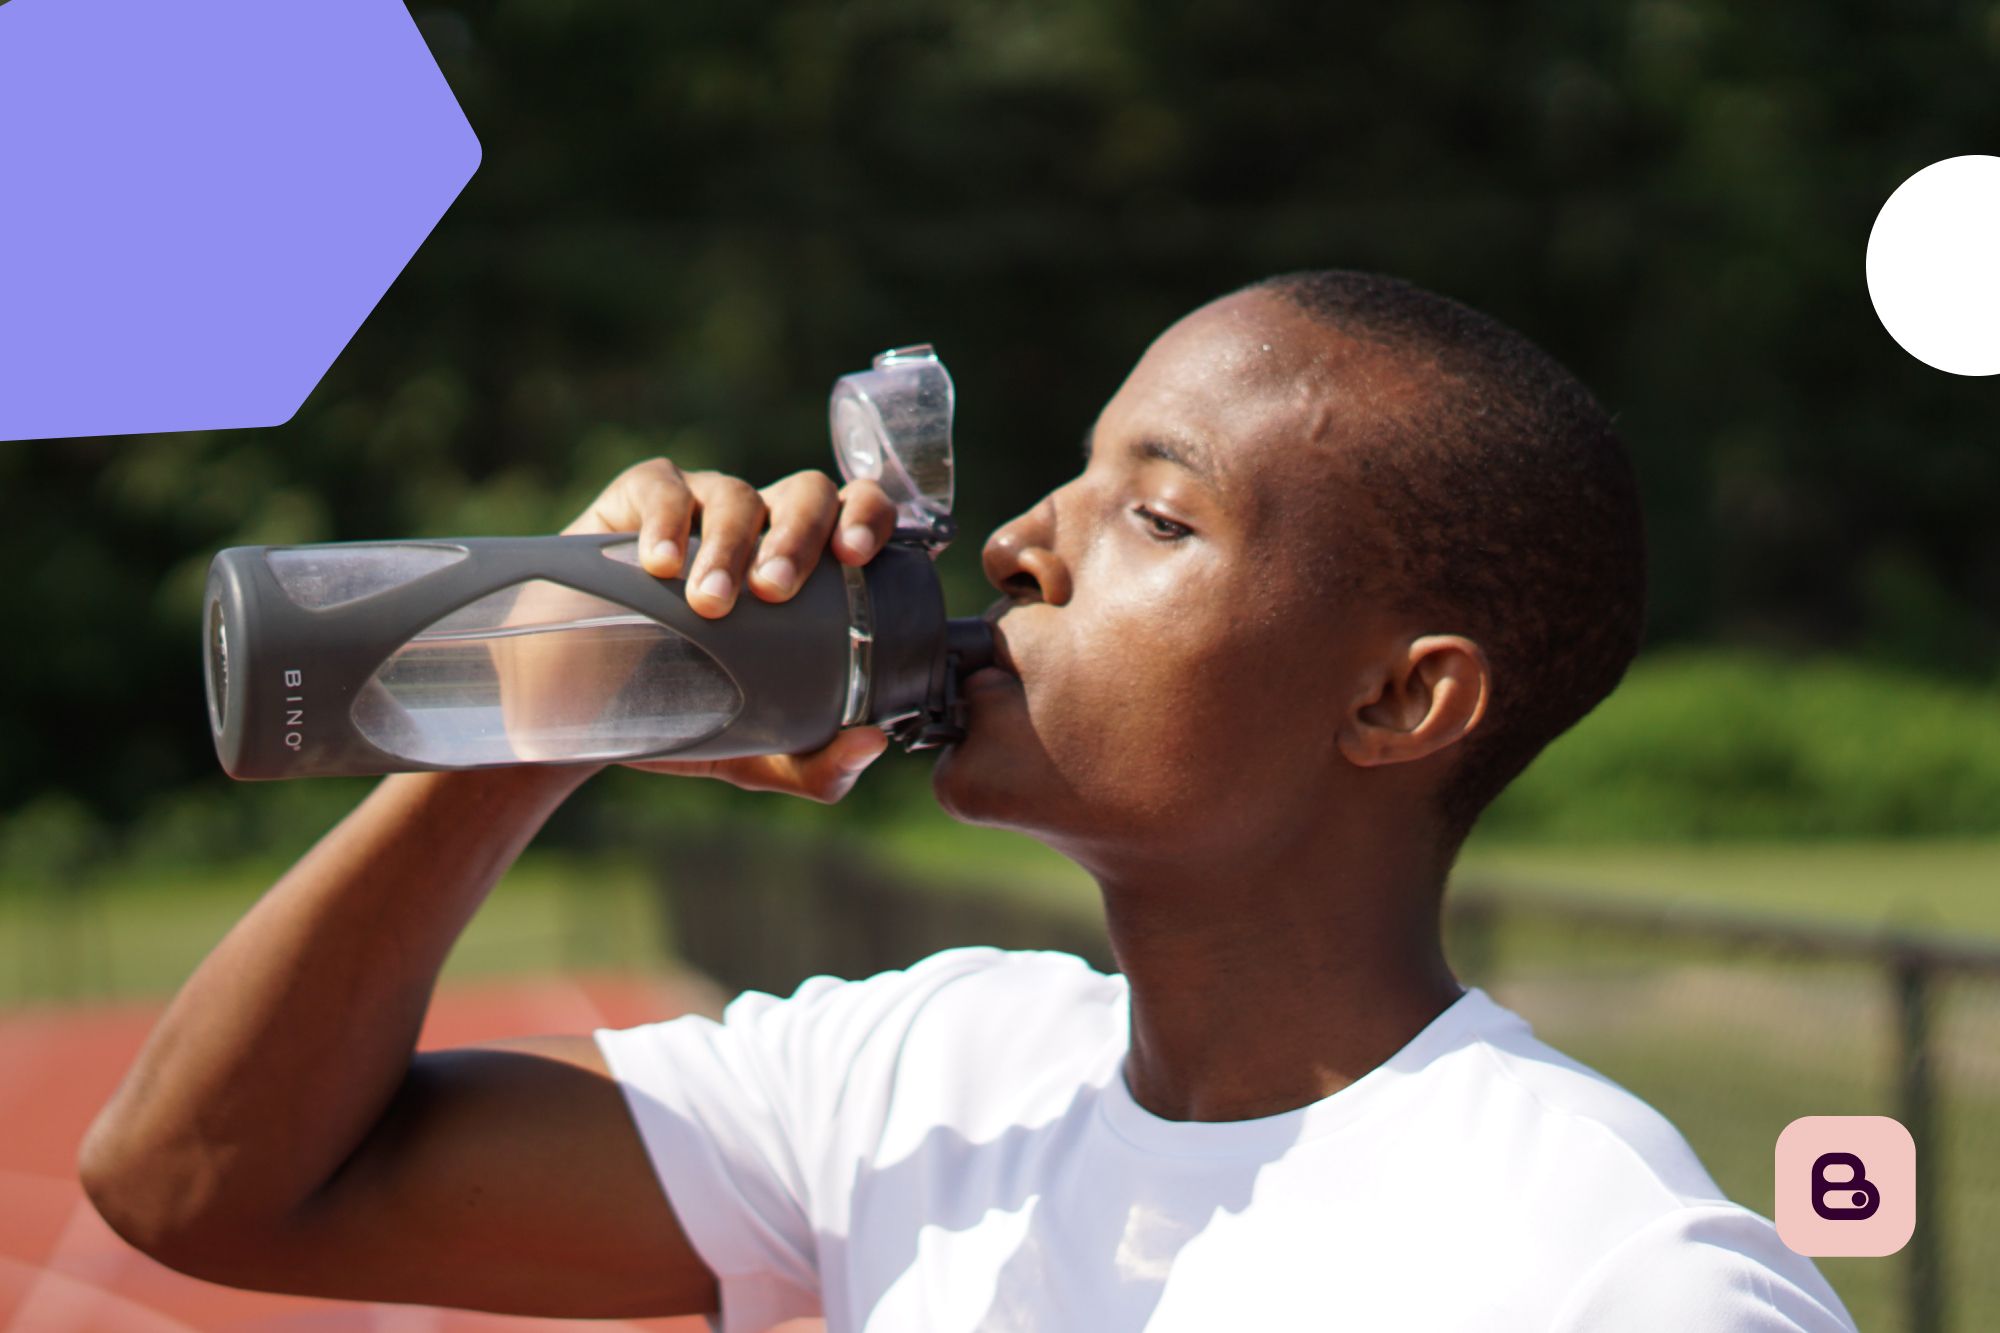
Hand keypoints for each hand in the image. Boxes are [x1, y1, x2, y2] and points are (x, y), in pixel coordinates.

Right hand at [562, 457, 898, 800]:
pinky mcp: (637, 501)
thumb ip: (818, 764)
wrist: (588, 711)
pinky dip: (666, 521)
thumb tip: (871, 744)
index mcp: (811, 568)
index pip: (859, 513)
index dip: (868, 517)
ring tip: (708, 602)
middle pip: (807, 494)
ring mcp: (703, 508)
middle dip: (798, 536)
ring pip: (737, 496)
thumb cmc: (691, 713)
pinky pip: (663, 488)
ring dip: (729, 546)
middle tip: (774, 591)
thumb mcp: (759, 751)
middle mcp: (765, 527)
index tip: (855, 556)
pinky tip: (660, 564)